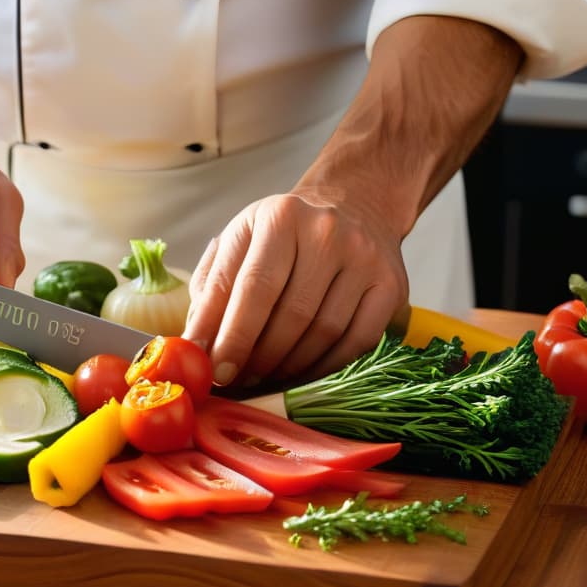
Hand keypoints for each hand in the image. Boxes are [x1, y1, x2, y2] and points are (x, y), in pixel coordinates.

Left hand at [182, 190, 408, 385]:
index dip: (232, 335)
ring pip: (323, 333)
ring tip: (264, 376)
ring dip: (288, 367)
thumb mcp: (239, 244)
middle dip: (258, 357)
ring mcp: (364, 258)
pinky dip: (324, 368)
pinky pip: (356, 343)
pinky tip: (301, 372)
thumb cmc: (282, 236)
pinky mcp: (391, 286)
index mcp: (280, 217)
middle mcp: (327, 232)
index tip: (215, 371)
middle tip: (238, 379)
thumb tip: (195, 345)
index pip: (253, 285)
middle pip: (291, 314)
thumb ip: (212, 290)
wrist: (351, 207)